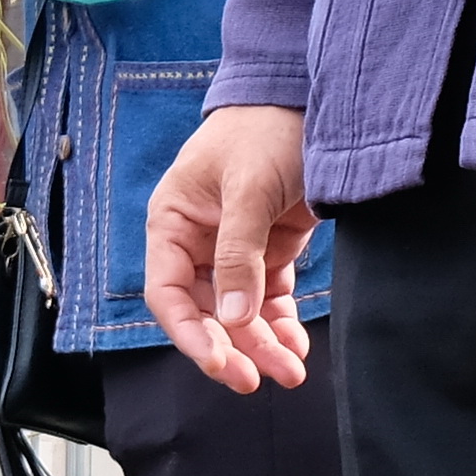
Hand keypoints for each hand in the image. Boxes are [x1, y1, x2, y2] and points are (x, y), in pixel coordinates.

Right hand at [144, 104, 315, 391]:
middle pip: (207, 312)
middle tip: (254, 380)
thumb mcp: (249, 187)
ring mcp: (235, 249)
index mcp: (173, 224)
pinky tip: (295, 345)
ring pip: (241, 312)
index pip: (168, 294)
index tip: (218, 362)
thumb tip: (233, 318)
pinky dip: (281, 323)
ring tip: (289, 372)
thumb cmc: (264, 128)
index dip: (189, 333)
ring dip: (262, 344)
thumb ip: (240, 253)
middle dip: (232, 348)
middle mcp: (198, 243)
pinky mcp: (271, 249)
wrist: (307, 95)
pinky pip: (270, 297)